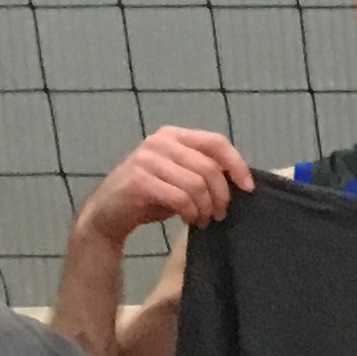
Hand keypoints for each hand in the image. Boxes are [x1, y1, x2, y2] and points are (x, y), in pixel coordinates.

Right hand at [78, 126, 250, 243]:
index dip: (236, 164)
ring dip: (206, 207)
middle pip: (209, 167)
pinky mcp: (139, 180)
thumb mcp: (180, 177)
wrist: (108, 211)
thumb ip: (203, 171)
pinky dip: (191, 212)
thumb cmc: (149, 194)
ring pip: (197, 184)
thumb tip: (239, 180)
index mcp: (173, 135)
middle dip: (221, 195)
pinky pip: (180, 198)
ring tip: (203, 219)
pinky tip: (189, 220)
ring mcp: (147, 159)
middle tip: (219, 214)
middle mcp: (160, 141)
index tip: (247, 187)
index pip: (216, 142)